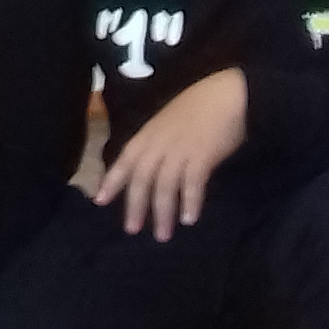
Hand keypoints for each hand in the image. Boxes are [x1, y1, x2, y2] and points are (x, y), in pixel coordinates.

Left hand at [92, 66, 247, 239]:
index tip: (100, 201)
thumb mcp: (168, 122)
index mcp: (148, 134)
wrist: (229, 94)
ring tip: (163, 234)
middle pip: (142, 178)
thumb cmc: (200, 107)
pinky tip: (189, 219)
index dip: (112, 181)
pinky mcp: (203, 154)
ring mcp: (180, 148)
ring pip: (164, 185)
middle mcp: (159, 142)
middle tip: (132, 230)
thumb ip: (158, 143)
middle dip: (136, 205)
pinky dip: (190, 201)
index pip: (125, 160)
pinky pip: (193, 182)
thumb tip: (151, 169)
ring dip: (163, 212)